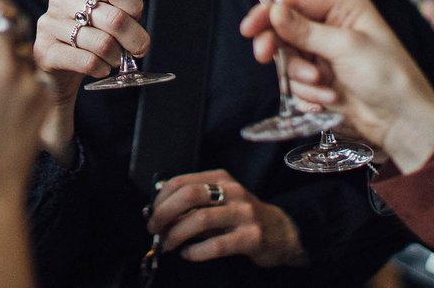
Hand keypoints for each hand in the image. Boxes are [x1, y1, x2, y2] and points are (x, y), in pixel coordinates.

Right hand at [32, 0, 148, 161]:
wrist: (62, 70)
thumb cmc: (91, 35)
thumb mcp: (113, 11)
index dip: (133, 2)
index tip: (138, 17)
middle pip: (113, 17)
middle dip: (134, 38)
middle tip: (139, 49)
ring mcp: (50, 25)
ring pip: (102, 42)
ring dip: (116, 56)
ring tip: (115, 59)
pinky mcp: (45, 52)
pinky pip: (87, 61)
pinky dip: (101, 68)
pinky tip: (101, 68)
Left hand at [146, 170, 306, 267]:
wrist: (281, 231)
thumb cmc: (241, 217)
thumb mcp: (219, 200)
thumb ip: (193, 203)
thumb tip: (157, 211)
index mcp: (220, 179)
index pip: (181, 182)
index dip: (160, 199)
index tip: (151, 214)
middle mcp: (232, 192)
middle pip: (189, 196)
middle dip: (164, 214)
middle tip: (154, 230)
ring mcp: (244, 214)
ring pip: (200, 219)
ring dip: (176, 234)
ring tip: (168, 244)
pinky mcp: (252, 237)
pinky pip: (217, 245)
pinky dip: (196, 251)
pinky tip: (188, 254)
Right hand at [239, 0, 433, 173]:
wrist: (402, 122)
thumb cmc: (387, 76)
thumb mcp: (345, 46)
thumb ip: (305, 30)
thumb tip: (274, 11)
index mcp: (343, 9)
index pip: (295, 3)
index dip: (269, 13)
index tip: (249, 28)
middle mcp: (332, 28)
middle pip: (285, 30)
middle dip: (279, 47)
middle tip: (265, 57)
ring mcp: (325, 55)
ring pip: (289, 59)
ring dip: (301, 76)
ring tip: (323, 86)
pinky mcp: (322, 80)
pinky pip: (297, 82)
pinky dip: (308, 92)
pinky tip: (329, 99)